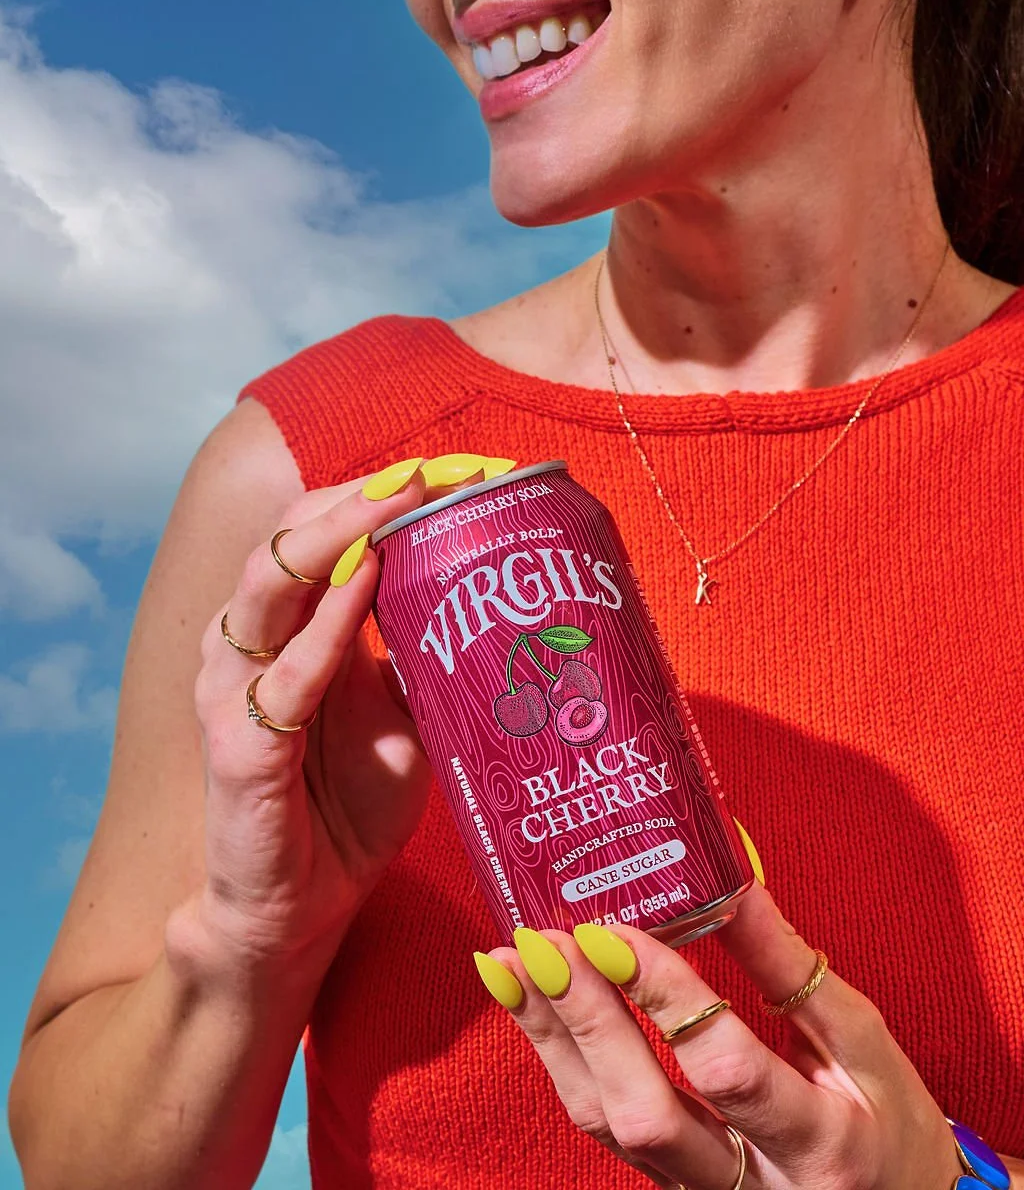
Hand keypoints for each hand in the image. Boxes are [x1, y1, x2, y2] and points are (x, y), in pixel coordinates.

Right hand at [179, 453, 508, 977]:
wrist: (302, 909)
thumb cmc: (346, 808)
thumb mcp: (402, 718)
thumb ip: (421, 657)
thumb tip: (496, 604)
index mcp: (289, 633)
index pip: (318, 538)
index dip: (373, 498)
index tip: (448, 472)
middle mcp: (251, 648)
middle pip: (287, 542)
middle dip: (356, 499)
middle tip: (427, 472)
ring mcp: (235, 695)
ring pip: (268, 588)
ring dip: (334, 537)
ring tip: (395, 502)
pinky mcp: (238, 752)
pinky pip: (283, 678)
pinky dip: (325, 629)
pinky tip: (364, 585)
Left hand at [476, 883, 966, 1188]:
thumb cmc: (887, 1119)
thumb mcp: (861, 1038)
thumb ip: (786, 962)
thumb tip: (731, 870)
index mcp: (821, 1143)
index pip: (725, 1069)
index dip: (664, 998)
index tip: (612, 931)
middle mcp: (755, 1186)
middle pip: (647, 1113)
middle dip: (587, 1022)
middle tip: (541, 943)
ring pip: (610, 1128)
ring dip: (553, 1039)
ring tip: (510, 964)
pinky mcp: (669, 1186)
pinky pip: (603, 1128)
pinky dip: (560, 1060)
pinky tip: (530, 1004)